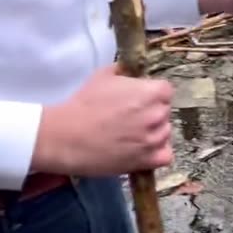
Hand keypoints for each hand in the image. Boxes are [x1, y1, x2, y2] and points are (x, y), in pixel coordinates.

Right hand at [31, 64, 173, 175]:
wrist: (67, 136)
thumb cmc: (84, 104)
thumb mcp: (103, 75)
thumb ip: (124, 71)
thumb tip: (131, 73)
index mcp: (151, 91)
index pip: (165, 90)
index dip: (151, 94)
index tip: (138, 99)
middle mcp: (157, 114)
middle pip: (164, 111)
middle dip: (151, 112)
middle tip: (130, 118)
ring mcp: (154, 139)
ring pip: (165, 133)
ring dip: (153, 133)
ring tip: (132, 135)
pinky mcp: (147, 160)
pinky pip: (165, 155)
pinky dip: (157, 153)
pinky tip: (141, 150)